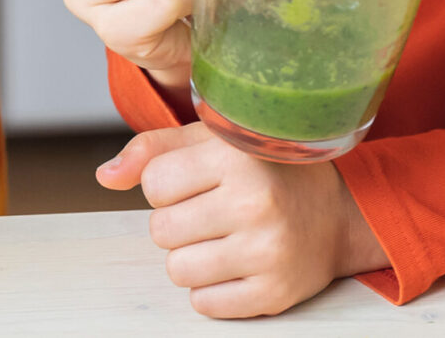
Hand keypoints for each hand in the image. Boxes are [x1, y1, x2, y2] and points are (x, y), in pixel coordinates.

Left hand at [97, 123, 386, 318]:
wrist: (339, 212)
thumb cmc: (265, 169)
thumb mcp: (213, 140)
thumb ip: (153, 150)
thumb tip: (104, 177)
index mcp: (236, 156)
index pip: (153, 183)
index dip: (167, 183)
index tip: (197, 180)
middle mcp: (255, 203)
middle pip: (160, 230)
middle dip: (177, 222)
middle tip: (212, 211)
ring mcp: (267, 252)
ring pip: (177, 271)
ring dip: (191, 258)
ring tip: (221, 238)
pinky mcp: (275, 293)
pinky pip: (204, 305)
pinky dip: (211, 290)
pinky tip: (235, 264)